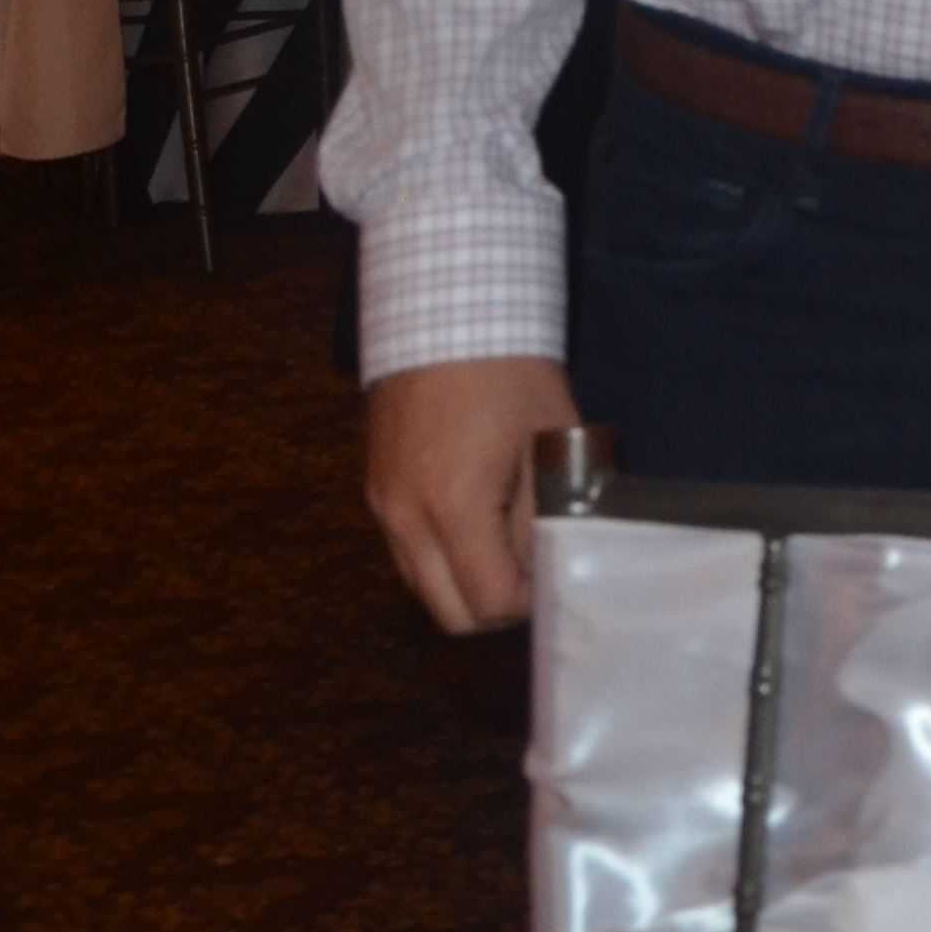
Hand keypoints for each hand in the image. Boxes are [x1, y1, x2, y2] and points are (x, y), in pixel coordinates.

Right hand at [366, 354, 576, 632]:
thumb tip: (549, 562)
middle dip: (495, 607)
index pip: (488, 601)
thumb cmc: (509, 373)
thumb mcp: (549, 441)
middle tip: (534, 573)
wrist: (443, 317)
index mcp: (452, 507)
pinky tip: (477, 523)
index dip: (528, 601)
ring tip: (508, 545)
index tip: (556, 576)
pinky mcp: (374, 492)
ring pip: (423, 588)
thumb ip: (548, 511)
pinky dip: (441, 558)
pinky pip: (406, 555)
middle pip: (448, 613)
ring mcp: (382, 508)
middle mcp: (405, 519)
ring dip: (464, 584)